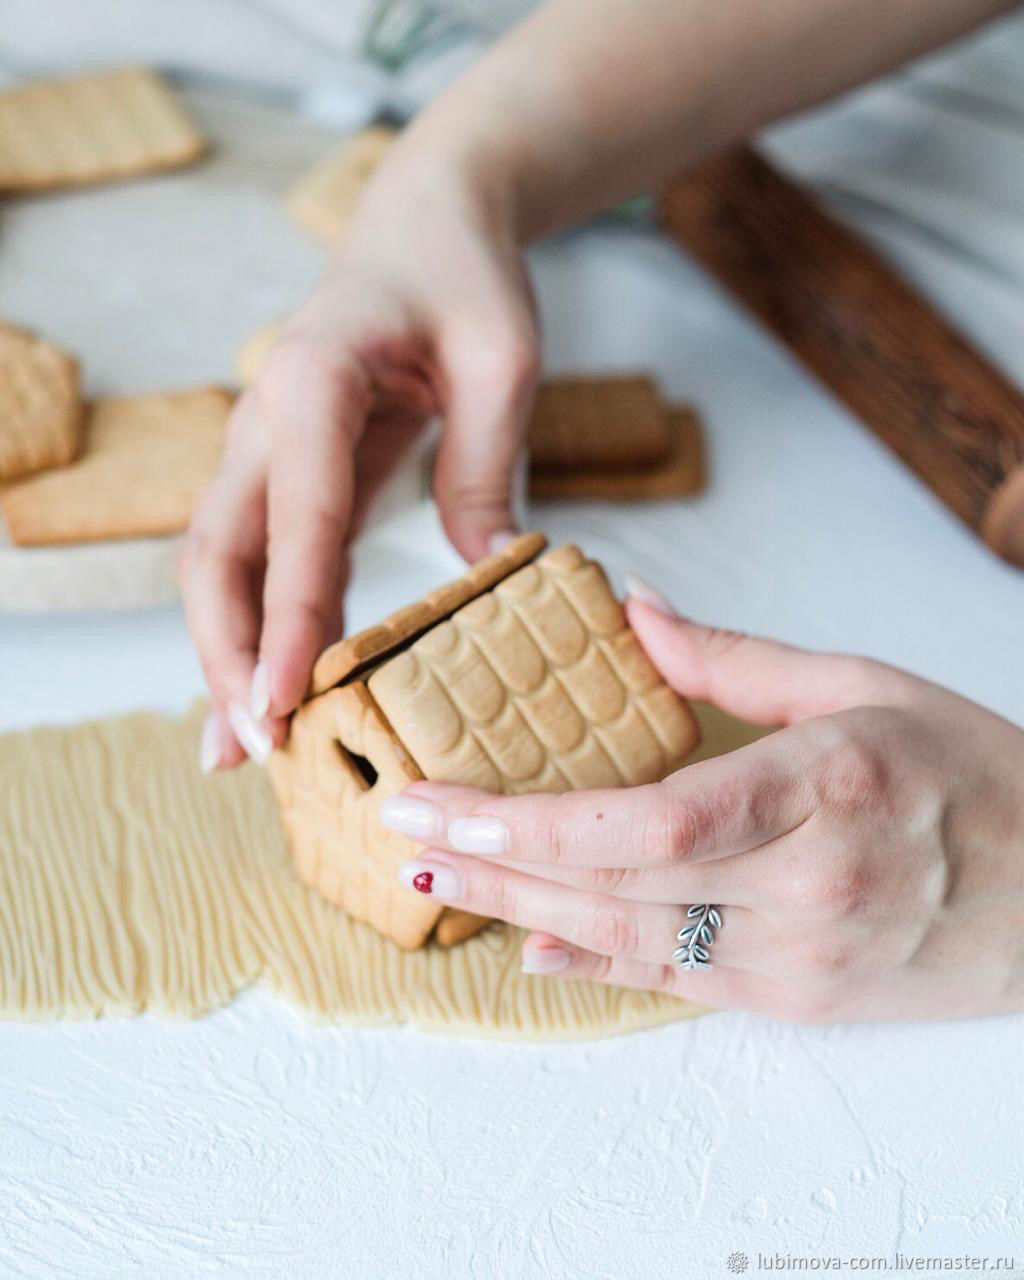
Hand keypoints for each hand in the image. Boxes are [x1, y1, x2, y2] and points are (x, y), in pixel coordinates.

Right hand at [181, 142, 538, 770]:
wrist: (425, 228)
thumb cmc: (464, 278)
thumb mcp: (502, 356)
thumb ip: (486, 461)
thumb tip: (487, 568)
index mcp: (314, 379)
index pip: (296, 518)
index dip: (288, 617)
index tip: (284, 702)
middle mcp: (266, 418)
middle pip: (216, 554)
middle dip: (226, 654)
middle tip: (254, 747)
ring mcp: (266, 448)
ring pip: (219, 566)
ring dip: (224, 654)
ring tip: (242, 748)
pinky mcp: (288, 475)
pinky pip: (257, 562)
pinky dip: (258, 629)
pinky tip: (275, 690)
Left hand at [380, 582, 1023, 1022]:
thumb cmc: (976, 776)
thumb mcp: (868, 684)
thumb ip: (740, 658)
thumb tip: (636, 610)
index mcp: (826, 785)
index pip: (651, 819)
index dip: (534, 821)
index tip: (443, 799)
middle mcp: (807, 886)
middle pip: (618, 885)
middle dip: (495, 862)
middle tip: (403, 833)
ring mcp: (801, 957)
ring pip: (633, 943)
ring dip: (522, 911)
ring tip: (436, 879)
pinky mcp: (799, 999)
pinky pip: (676, 987)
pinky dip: (594, 967)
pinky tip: (528, 946)